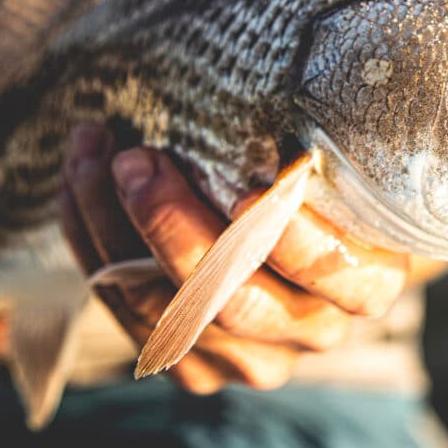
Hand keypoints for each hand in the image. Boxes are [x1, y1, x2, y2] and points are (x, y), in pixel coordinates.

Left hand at [59, 123, 437, 393]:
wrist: (311, 233)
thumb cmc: (322, 177)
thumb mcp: (337, 157)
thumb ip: (313, 141)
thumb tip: (261, 80)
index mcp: (367, 279)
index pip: (331, 268)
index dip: (287, 235)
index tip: (242, 187)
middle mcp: (315, 329)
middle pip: (233, 297)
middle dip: (172, 225)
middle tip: (135, 160)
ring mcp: (254, 357)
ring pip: (168, 313)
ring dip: (114, 230)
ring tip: (91, 156)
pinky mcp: (198, 367)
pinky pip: (131, 319)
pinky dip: (95, 252)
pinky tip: (81, 192)